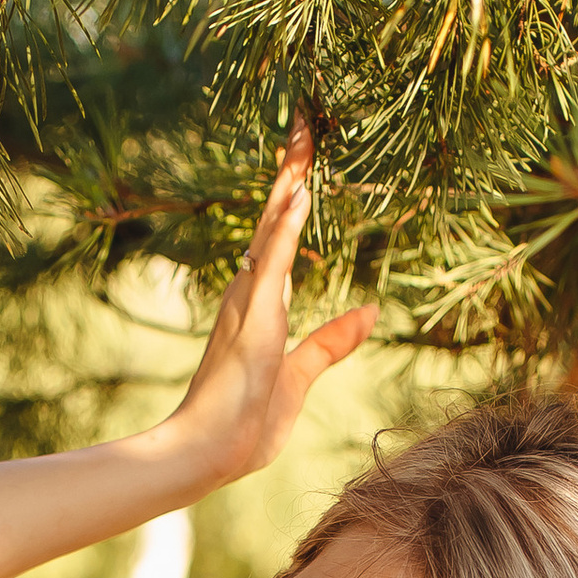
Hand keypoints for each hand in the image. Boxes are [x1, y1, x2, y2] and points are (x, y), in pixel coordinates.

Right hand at [159, 122, 376, 493]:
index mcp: (259, 303)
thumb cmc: (246, 422)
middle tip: (305, 123)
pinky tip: (299, 194)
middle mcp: (249, 291)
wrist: (206, 455)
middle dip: (291, 171)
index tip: (306, 158)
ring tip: (304, 138)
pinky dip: (286, 227)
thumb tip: (372, 310)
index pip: (282, 236)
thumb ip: (334, 340)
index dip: (294, 196)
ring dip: (289, 183)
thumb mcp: (303, 374)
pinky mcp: (254, 319)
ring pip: (272, 228)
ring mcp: (249, 302)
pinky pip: (272, 263)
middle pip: (274, 218)